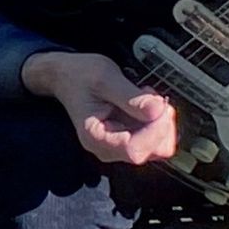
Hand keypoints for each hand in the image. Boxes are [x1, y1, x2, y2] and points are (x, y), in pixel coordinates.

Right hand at [22, 51, 176, 165]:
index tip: (161, 106)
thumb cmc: (80, 76)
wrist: (67, 76)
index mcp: (95, 138)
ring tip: (146, 97)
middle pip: (150, 152)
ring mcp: (119, 146)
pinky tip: (146, 104)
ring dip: (160, 121)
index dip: (154, 131)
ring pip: (156, 147)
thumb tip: (157, 110)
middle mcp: (107, 148)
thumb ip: (130, 97)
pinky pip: (154, 139)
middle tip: (153, 96)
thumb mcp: (104, 78)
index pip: (134, 150)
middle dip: (160, 124)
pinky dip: (157, 121)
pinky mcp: (128, 139)